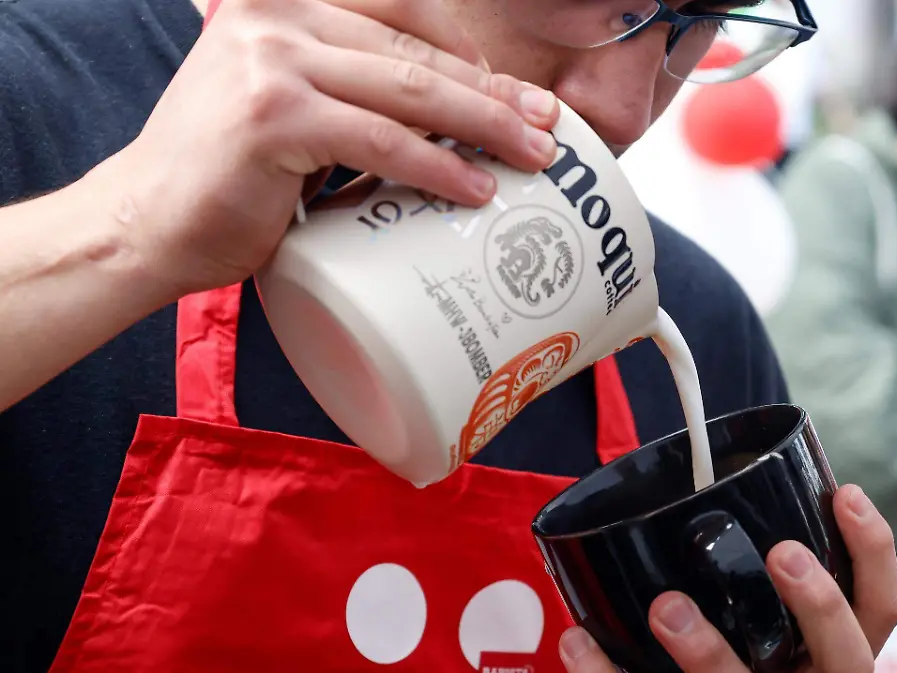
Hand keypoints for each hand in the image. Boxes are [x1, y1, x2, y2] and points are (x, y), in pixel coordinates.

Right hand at [95, 0, 559, 297]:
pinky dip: (436, 168)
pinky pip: (381, 141)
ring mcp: (272, 60)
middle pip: (415, 49)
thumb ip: (352, 86)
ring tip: (529, 158)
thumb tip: (449, 113)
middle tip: (545, 126)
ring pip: (409, 91)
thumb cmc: (228, 175)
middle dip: (491, 92)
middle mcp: (276, 15)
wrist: (145, 221)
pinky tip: (474, 190)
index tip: (515, 94)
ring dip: (482, 126)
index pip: (403, 10)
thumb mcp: (292, 103)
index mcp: (284, 4)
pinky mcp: (274, 116)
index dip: (468, 52)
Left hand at [558, 485, 896, 672]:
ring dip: (710, 652)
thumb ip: (761, 585)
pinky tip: (577, 645)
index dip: (872, 552)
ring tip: (669, 607)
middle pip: (846, 657)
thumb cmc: (743, 661)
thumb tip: (713, 491)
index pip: (879, 609)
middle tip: (781, 554)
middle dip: (820, 604)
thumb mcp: (771, 634)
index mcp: (831, 659)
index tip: (842, 492)